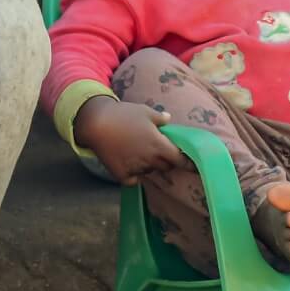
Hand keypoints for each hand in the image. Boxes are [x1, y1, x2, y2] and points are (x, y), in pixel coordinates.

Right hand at [73, 96, 191, 184]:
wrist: (95, 123)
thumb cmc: (123, 114)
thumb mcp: (145, 111)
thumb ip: (160, 118)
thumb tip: (169, 119)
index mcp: (159, 145)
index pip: (180, 159)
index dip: (187, 163)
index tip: (194, 165)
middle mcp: (150, 160)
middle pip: (166, 166)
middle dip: (166, 160)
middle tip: (159, 150)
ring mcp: (136, 169)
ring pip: (149, 171)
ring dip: (149, 165)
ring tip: (138, 150)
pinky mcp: (122, 175)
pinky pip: (134, 179)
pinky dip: (134, 174)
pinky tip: (128, 161)